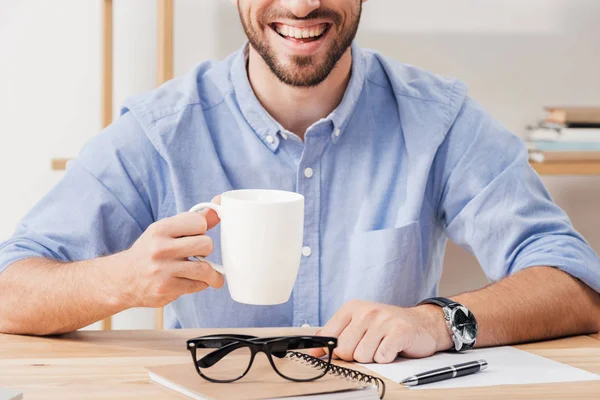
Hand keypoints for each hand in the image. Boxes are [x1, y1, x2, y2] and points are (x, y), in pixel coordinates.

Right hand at [117, 196, 223, 307]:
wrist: (122, 279)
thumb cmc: (150, 250)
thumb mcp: (166, 230)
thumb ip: (195, 218)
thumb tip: (220, 201)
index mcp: (160, 229)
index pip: (199, 222)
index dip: (201, 229)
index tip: (197, 235)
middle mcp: (160, 248)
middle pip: (206, 245)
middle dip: (206, 250)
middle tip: (199, 254)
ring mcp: (163, 270)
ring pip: (205, 269)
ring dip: (212, 273)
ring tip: (212, 275)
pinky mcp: (166, 288)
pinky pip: (198, 285)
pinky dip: (202, 284)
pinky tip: (196, 282)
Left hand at [310, 300, 451, 362]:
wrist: (420, 323)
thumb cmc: (385, 326)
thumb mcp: (357, 324)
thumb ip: (335, 335)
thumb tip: (314, 350)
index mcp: (352, 308)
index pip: (329, 337)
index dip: (334, 350)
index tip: (341, 352)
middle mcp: (366, 311)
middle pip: (344, 350)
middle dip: (355, 355)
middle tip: (369, 346)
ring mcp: (383, 320)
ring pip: (362, 356)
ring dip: (372, 358)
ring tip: (381, 346)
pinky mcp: (399, 332)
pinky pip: (382, 357)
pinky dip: (386, 358)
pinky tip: (391, 348)